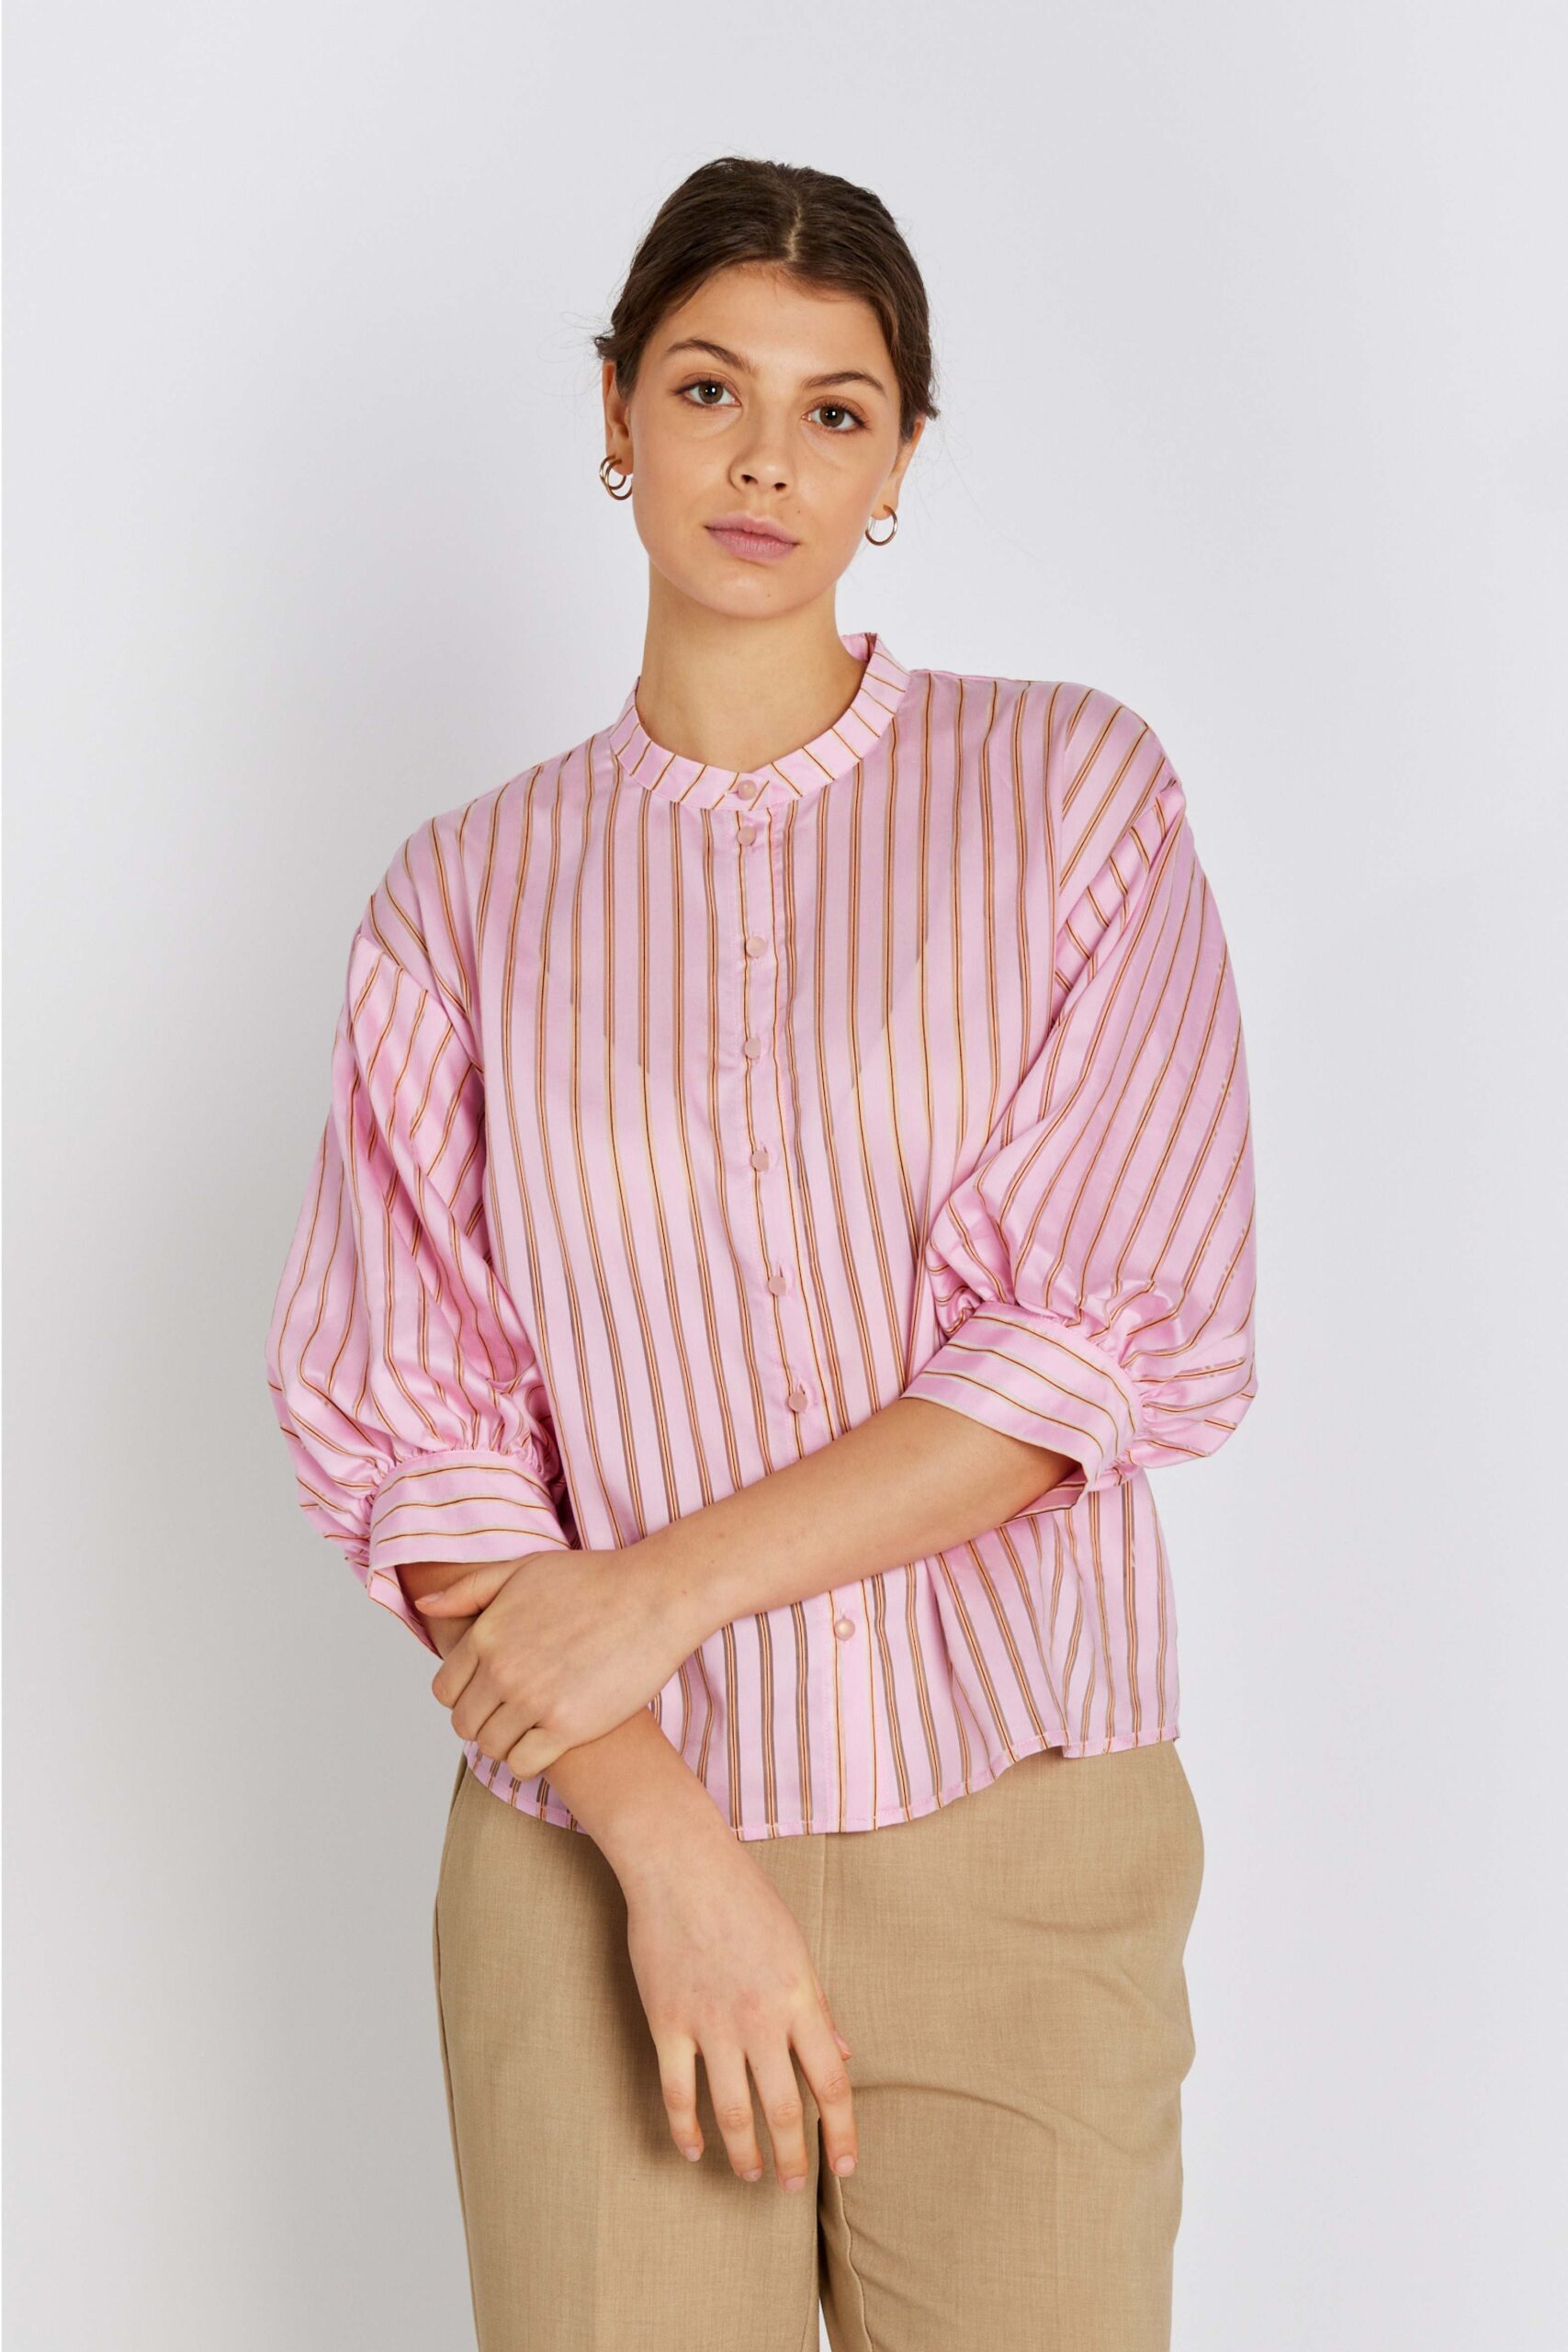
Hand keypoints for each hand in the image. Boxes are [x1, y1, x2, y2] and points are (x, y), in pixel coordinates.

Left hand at [416, 1547, 701, 1781]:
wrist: (656, 1597)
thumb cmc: (594, 1579)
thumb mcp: (523, 1569)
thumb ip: (469, 1590)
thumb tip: (424, 1605)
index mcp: (486, 1635)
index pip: (445, 1690)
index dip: (463, 1695)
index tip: (489, 1693)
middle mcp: (503, 1671)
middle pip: (464, 1724)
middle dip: (482, 1721)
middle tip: (511, 1714)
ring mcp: (534, 1702)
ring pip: (491, 1747)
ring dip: (505, 1742)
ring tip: (530, 1728)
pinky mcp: (568, 1727)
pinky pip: (524, 1764)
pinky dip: (528, 1760)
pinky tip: (547, 1743)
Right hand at [620, 1818, 858, 2191]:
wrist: (680, 1864)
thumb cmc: (744, 1898)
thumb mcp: (795, 1947)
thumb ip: (818, 2006)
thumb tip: (844, 2054)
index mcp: (798, 1998)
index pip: (831, 2082)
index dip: (841, 2132)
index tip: (845, 2167)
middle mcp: (759, 2019)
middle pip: (782, 2109)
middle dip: (792, 2158)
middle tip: (794, 2184)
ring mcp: (711, 2023)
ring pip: (731, 2112)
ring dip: (743, 2155)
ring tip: (750, 2175)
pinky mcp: (668, 2022)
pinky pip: (677, 2093)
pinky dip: (685, 2130)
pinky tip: (694, 2150)